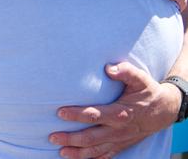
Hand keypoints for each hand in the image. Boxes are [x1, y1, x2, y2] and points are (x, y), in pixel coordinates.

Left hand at [49, 62, 180, 157]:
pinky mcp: (122, 145)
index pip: (95, 115)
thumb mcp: (140, 78)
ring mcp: (120, 140)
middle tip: (52, 137)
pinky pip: (106, 155)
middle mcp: (119, 130)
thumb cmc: (147, 92)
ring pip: (96, 150)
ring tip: (60, 151)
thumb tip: (109, 68)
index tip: (59, 112)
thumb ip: (125, 71)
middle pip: (91, 137)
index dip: (77, 114)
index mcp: (120, 113)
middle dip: (71, 138)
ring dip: (78, 152)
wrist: (165, 110)